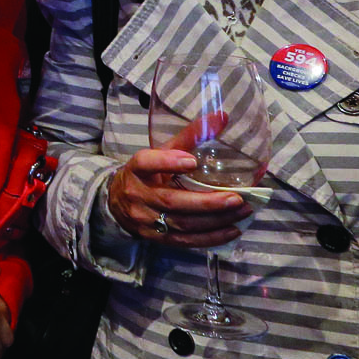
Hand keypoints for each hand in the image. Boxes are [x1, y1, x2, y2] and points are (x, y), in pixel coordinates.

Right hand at [106, 117, 254, 248]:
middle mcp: (137, 195)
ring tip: (242, 211)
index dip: (167, 162)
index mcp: (136, 169)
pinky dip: (211, 238)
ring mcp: (145, 220)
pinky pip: (185, 241)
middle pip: (172, 201)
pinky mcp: (155, 238)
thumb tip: (223, 117)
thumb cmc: (147, 174)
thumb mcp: (160, 152)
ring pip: (182, 224)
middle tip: (236, 198)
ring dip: (215, 220)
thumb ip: (190, 137)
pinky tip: (232, 229)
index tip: (191, 161)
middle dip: (206, 202)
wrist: (116, 204)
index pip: (146, 163)